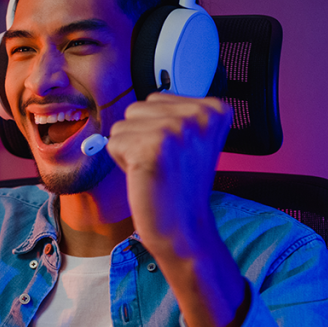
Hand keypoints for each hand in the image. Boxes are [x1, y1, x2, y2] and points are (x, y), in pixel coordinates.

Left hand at [106, 92, 231, 260]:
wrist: (184, 228)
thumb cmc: (180, 186)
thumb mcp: (190, 139)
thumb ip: (171, 114)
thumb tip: (135, 105)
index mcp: (214, 109)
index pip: (157, 98)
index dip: (156, 128)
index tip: (176, 154)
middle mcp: (198, 115)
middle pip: (138, 108)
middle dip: (140, 136)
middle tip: (163, 164)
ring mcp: (176, 129)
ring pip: (123, 125)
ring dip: (130, 149)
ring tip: (154, 169)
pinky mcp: (152, 148)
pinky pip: (113, 142)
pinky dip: (120, 162)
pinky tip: (144, 176)